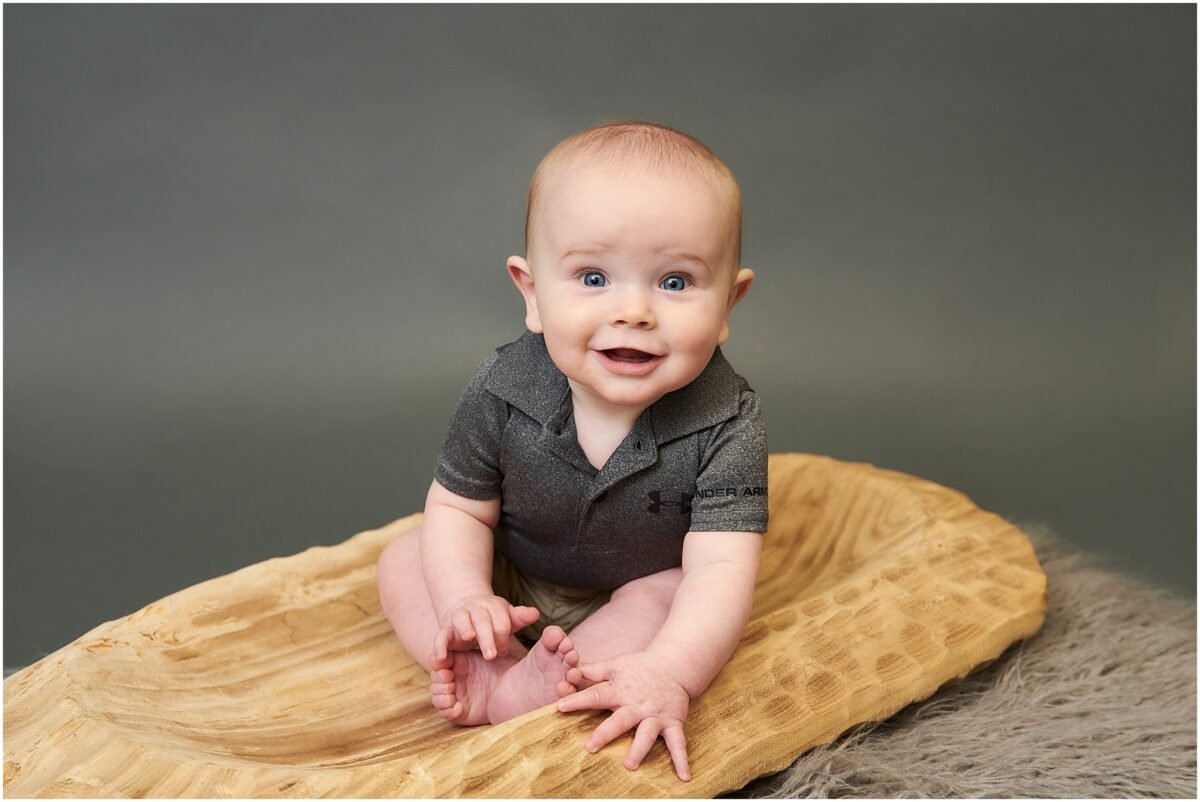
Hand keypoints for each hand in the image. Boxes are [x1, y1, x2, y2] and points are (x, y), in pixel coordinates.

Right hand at [434, 594, 538, 660]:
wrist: (467, 610)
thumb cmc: (493, 619)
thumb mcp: (507, 618)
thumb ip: (519, 617)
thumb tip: (535, 613)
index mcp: (494, 607)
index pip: (501, 619)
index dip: (503, 634)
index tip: (504, 650)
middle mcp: (476, 609)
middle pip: (483, 620)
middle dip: (487, 636)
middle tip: (492, 654)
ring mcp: (459, 617)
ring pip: (462, 621)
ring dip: (465, 629)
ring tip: (468, 638)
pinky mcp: (446, 630)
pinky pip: (441, 636)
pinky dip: (439, 645)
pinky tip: (440, 657)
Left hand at [556, 651, 691, 781]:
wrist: (673, 665)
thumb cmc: (640, 667)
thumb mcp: (616, 664)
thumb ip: (593, 671)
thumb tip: (569, 671)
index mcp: (620, 691)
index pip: (596, 695)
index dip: (577, 700)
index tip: (559, 706)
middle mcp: (637, 705)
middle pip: (620, 720)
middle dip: (605, 733)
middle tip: (589, 746)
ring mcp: (655, 715)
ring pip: (647, 734)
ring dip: (639, 749)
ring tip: (629, 765)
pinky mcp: (672, 722)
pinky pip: (678, 743)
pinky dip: (681, 760)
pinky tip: (684, 777)